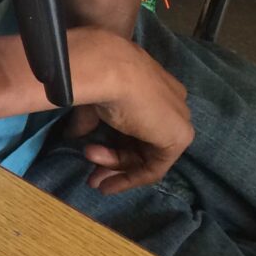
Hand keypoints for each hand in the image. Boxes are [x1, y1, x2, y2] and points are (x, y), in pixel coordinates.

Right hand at [75, 30, 192, 193]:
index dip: (112, 144)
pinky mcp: (179, 137)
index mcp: (154, 89)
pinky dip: (131, 179)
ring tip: (93, 177)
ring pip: (145, 155)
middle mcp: (170, 103)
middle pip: (141, 142)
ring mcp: (177, 120)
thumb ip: (89, 121)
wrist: (108, 70)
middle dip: (114, 162)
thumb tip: (76, 134)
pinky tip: (109, 185)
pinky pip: (155, 166)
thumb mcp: (93, 105)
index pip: (135, 125)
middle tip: (92, 178)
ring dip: (116, 169)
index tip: (89, 155)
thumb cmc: (99, 80)